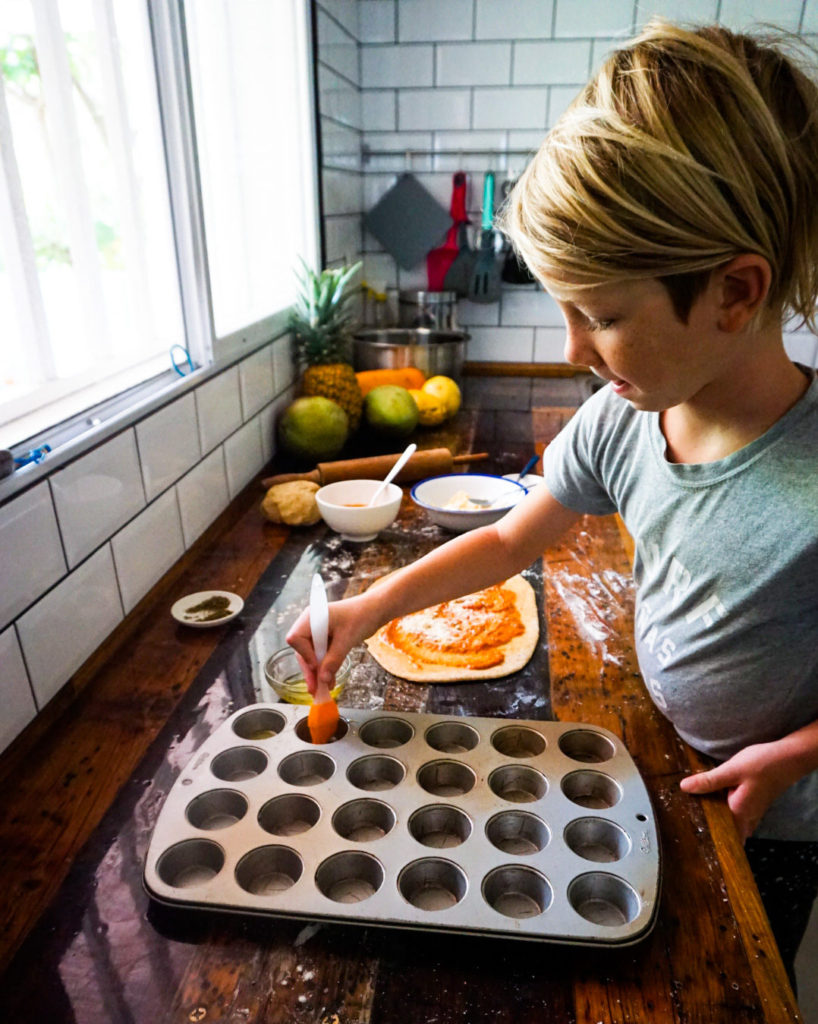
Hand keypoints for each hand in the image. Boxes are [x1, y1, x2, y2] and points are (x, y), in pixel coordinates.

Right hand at [286, 593, 382, 695]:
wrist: (374, 610)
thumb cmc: (361, 617)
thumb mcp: (347, 640)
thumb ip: (333, 660)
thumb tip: (323, 680)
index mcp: (312, 617)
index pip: (296, 638)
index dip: (305, 655)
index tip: (317, 667)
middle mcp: (310, 623)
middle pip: (301, 649)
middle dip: (309, 670)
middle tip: (315, 689)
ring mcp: (317, 631)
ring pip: (310, 654)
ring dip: (317, 671)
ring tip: (322, 689)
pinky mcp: (324, 638)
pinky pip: (320, 654)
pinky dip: (324, 666)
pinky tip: (328, 680)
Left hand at [680, 741, 796, 840]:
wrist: (788, 758)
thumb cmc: (762, 764)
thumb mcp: (732, 770)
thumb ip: (709, 781)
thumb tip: (684, 788)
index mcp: (739, 813)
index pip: (718, 833)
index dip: (703, 833)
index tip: (686, 829)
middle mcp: (747, 818)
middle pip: (724, 831)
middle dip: (707, 826)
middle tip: (685, 817)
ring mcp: (752, 813)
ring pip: (731, 823)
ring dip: (716, 817)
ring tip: (695, 806)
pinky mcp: (753, 805)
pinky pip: (736, 814)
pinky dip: (725, 810)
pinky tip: (713, 798)